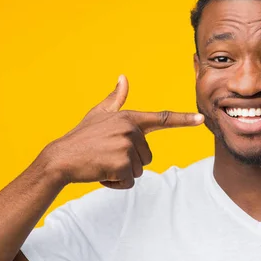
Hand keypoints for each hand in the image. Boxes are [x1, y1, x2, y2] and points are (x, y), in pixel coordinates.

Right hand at [40, 75, 203, 188]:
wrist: (59, 159)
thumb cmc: (81, 137)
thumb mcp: (99, 114)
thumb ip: (115, 99)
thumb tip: (123, 78)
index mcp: (129, 118)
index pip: (162, 118)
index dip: (183, 119)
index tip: (201, 119)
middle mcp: (131, 130)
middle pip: (147, 156)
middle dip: (129, 162)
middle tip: (107, 155)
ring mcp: (127, 147)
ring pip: (139, 170)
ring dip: (122, 173)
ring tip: (103, 163)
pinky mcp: (122, 164)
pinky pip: (129, 182)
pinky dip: (115, 183)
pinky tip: (100, 173)